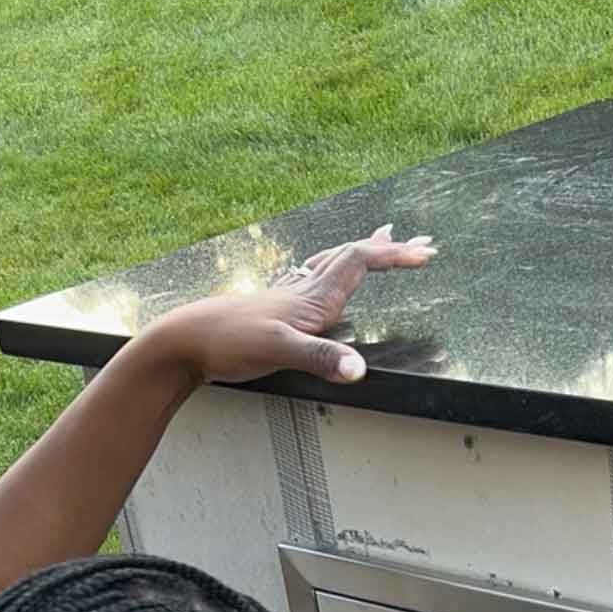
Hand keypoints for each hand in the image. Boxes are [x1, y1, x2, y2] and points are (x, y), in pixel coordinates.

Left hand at [151, 225, 436, 388]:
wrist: (185, 341)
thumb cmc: (228, 344)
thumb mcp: (279, 352)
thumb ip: (320, 359)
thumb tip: (359, 371)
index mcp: (313, 297)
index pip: (360, 262)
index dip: (395, 257)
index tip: (427, 255)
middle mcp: (305, 291)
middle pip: (352, 257)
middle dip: (389, 250)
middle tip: (421, 243)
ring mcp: (290, 298)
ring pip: (333, 265)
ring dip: (361, 253)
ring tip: (382, 240)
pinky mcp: (277, 310)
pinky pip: (313, 280)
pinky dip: (331, 271)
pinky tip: (324, 276)